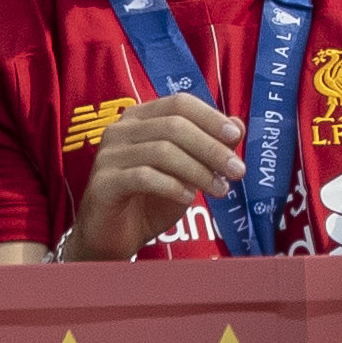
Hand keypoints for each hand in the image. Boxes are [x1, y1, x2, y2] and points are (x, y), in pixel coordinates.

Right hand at [68, 94, 245, 263]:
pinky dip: (172, 186)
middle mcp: (121, 130)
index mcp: (140, 118)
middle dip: (210, 148)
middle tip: (236, 170)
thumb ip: (208, 148)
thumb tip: (238, 126)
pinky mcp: (103, 183)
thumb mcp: (186, 173)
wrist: (113, 239)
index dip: (210, 117)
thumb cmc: (150, 201)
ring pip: (161, 151)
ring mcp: (108, 155)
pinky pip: (143, 177)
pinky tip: (188, 198)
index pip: (179, 104)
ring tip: (219, 189)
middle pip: (174, 126)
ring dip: (198, 170)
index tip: (235, 137)